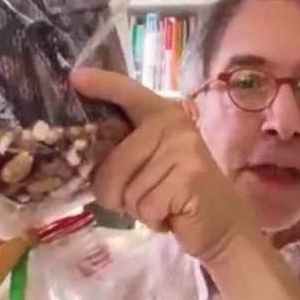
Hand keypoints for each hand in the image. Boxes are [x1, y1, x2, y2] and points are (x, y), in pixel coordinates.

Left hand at [69, 68, 259, 262]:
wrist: (223, 222)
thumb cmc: (177, 192)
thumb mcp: (151, 161)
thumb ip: (125, 149)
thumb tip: (84, 154)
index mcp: (162, 114)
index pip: (128, 93)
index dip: (102, 85)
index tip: (76, 77)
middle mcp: (172, 125)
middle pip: (113, 164)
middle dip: (116, 192)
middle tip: (143, 197)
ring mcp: (183, 150)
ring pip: (126, 190)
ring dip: (138, 208)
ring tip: (162, 204)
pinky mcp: (189, 179)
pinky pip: (145, 207)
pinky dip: (153, 219)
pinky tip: (171, 214)